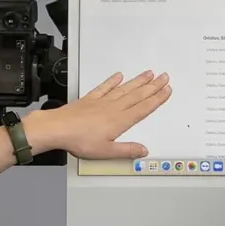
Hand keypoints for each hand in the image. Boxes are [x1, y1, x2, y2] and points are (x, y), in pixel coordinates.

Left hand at [32, 70, 170, 158]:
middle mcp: (113, 108)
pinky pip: (105, 87)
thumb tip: (142, 150)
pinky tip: (119, 76)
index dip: (157, 99)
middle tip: (164, 77)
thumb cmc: (79, 140)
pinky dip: (112, 81)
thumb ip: (126, 150)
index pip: (144, 108)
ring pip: (125, 89)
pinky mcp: (90, 99)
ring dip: (138, 81)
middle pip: (138, 95)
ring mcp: (102, 101)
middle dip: (153, 86)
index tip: (167, 90)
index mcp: (120, 120)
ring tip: (148, 74)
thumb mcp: (106, 152)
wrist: (57, 129)